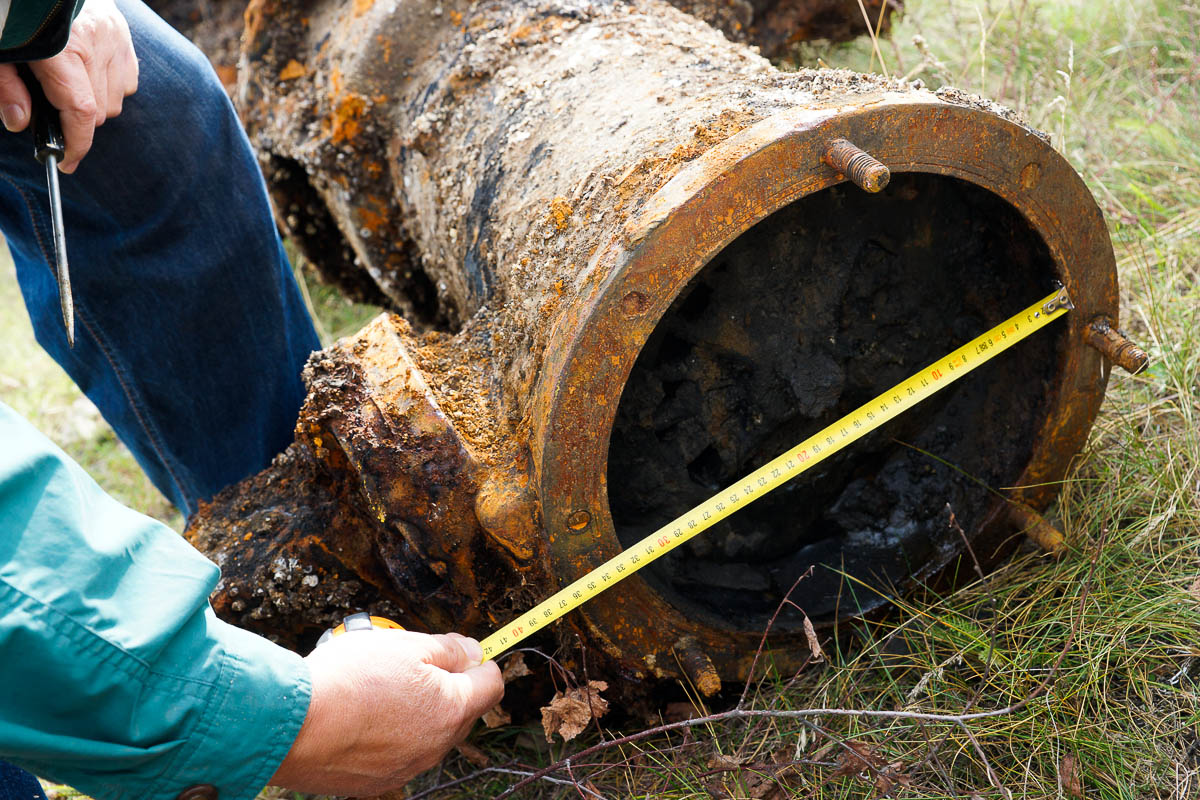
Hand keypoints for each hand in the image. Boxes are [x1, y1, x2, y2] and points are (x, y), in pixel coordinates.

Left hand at [0, 0, 137, 171]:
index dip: (76, 144)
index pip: (81, 111)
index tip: (65, 162)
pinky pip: (126, 81)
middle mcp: (98, 42)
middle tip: (49, 106)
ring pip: (115, 100)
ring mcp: (115, 38)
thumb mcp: (0, 48)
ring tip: (67, 84)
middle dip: (75, 118)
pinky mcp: (124, 34)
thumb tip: (20, 124)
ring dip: (94, 103)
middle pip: (99, 110)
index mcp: (65, 47)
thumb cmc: (14, 13)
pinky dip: (109, 86)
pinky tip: (87, 72)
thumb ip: (6, 87)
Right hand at [270, 630, 504, 795]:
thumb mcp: (405, 645)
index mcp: (451, 709)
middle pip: (462, 711)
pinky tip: (363, 718)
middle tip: (414, 665)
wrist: (290, 724)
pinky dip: (389, 735)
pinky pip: (398, 753)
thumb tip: (472, 651)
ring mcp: (407, 768)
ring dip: (417, 711)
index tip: (464, 652)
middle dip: (447, 686)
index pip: (491, 683)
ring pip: (429, 733)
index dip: (480, 661)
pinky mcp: (377, 782)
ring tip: (381, 690)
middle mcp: (436, 746)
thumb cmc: (347, 680)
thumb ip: (448, 649)